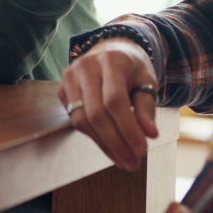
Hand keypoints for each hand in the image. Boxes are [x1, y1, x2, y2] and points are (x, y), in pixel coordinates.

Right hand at [58, 38, 158, 170]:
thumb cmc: (131, 68)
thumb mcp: (146, 80)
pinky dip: (95, 138)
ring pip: (82, 120)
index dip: (128, 129)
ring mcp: (70, 77)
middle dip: (116, 143)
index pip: (115, 100)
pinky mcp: (62, 90)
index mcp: (111, 59)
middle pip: (96, 113)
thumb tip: (150, 134)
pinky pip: (76, 121)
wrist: (110, 50)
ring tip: (124, 160)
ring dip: (105, 145)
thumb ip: (147, 106)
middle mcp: (86, 66)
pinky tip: (111, 148)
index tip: (142, 150)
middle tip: (133, 162)